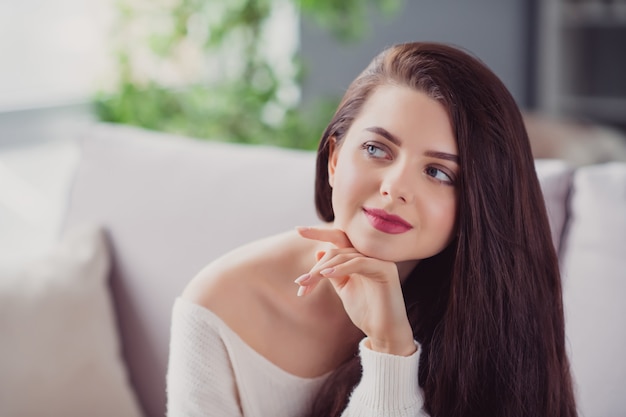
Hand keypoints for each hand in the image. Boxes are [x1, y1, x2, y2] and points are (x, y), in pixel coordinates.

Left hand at [295, 226, 415, 355]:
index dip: (319, 232)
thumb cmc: (366, 311)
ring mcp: (380, 261)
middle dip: (316, 267)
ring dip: (322, 270)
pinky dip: (340, 268)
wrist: (384, 332)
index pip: (339, 238)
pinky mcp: (385, 269)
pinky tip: (325, 275)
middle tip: (300, 283)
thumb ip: (333, 271)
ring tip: (306, 283)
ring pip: (344, 256)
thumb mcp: (344, 288)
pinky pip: (358, 262)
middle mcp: (372, 255)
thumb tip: (320, 252)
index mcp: (362, 258)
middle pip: (337, 250)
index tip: (298, 230)